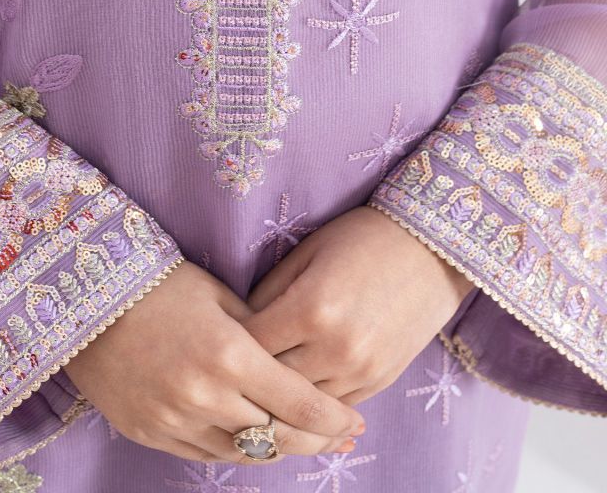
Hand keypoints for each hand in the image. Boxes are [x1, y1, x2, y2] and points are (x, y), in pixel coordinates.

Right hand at [64, 259, 365, 463]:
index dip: (332, 419)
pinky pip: (203, 453)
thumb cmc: (161, 283)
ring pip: (240, 453)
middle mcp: (204, 395)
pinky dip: (232, 448)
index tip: (356, 423)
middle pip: (275, 437)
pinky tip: (250, 436)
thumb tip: (296, 362)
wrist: (87, 296)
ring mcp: (173, 419)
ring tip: (298, 438)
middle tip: (339, 437)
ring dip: (273, 448)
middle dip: (313, 441)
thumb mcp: (220, 297)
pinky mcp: (148, 432)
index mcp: (229, 354)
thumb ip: (260, 334)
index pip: (297, 403)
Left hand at [242, 205, 473, 405]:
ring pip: (300, 404)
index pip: (250, 344)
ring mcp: (360, 370)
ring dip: (277, 395)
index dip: (228, 343)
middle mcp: (336, 347)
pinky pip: (331, 407)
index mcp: (311, 307)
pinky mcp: (378, 382)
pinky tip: (293, 390)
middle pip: (271, 381)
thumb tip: (237, 325)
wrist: (431, 249)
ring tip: (255, 383)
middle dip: (246, 376)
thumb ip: (268, 291)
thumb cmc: (361, 238)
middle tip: (226, 369)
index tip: (214, 340)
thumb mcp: (307, 252)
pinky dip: (310, 401)